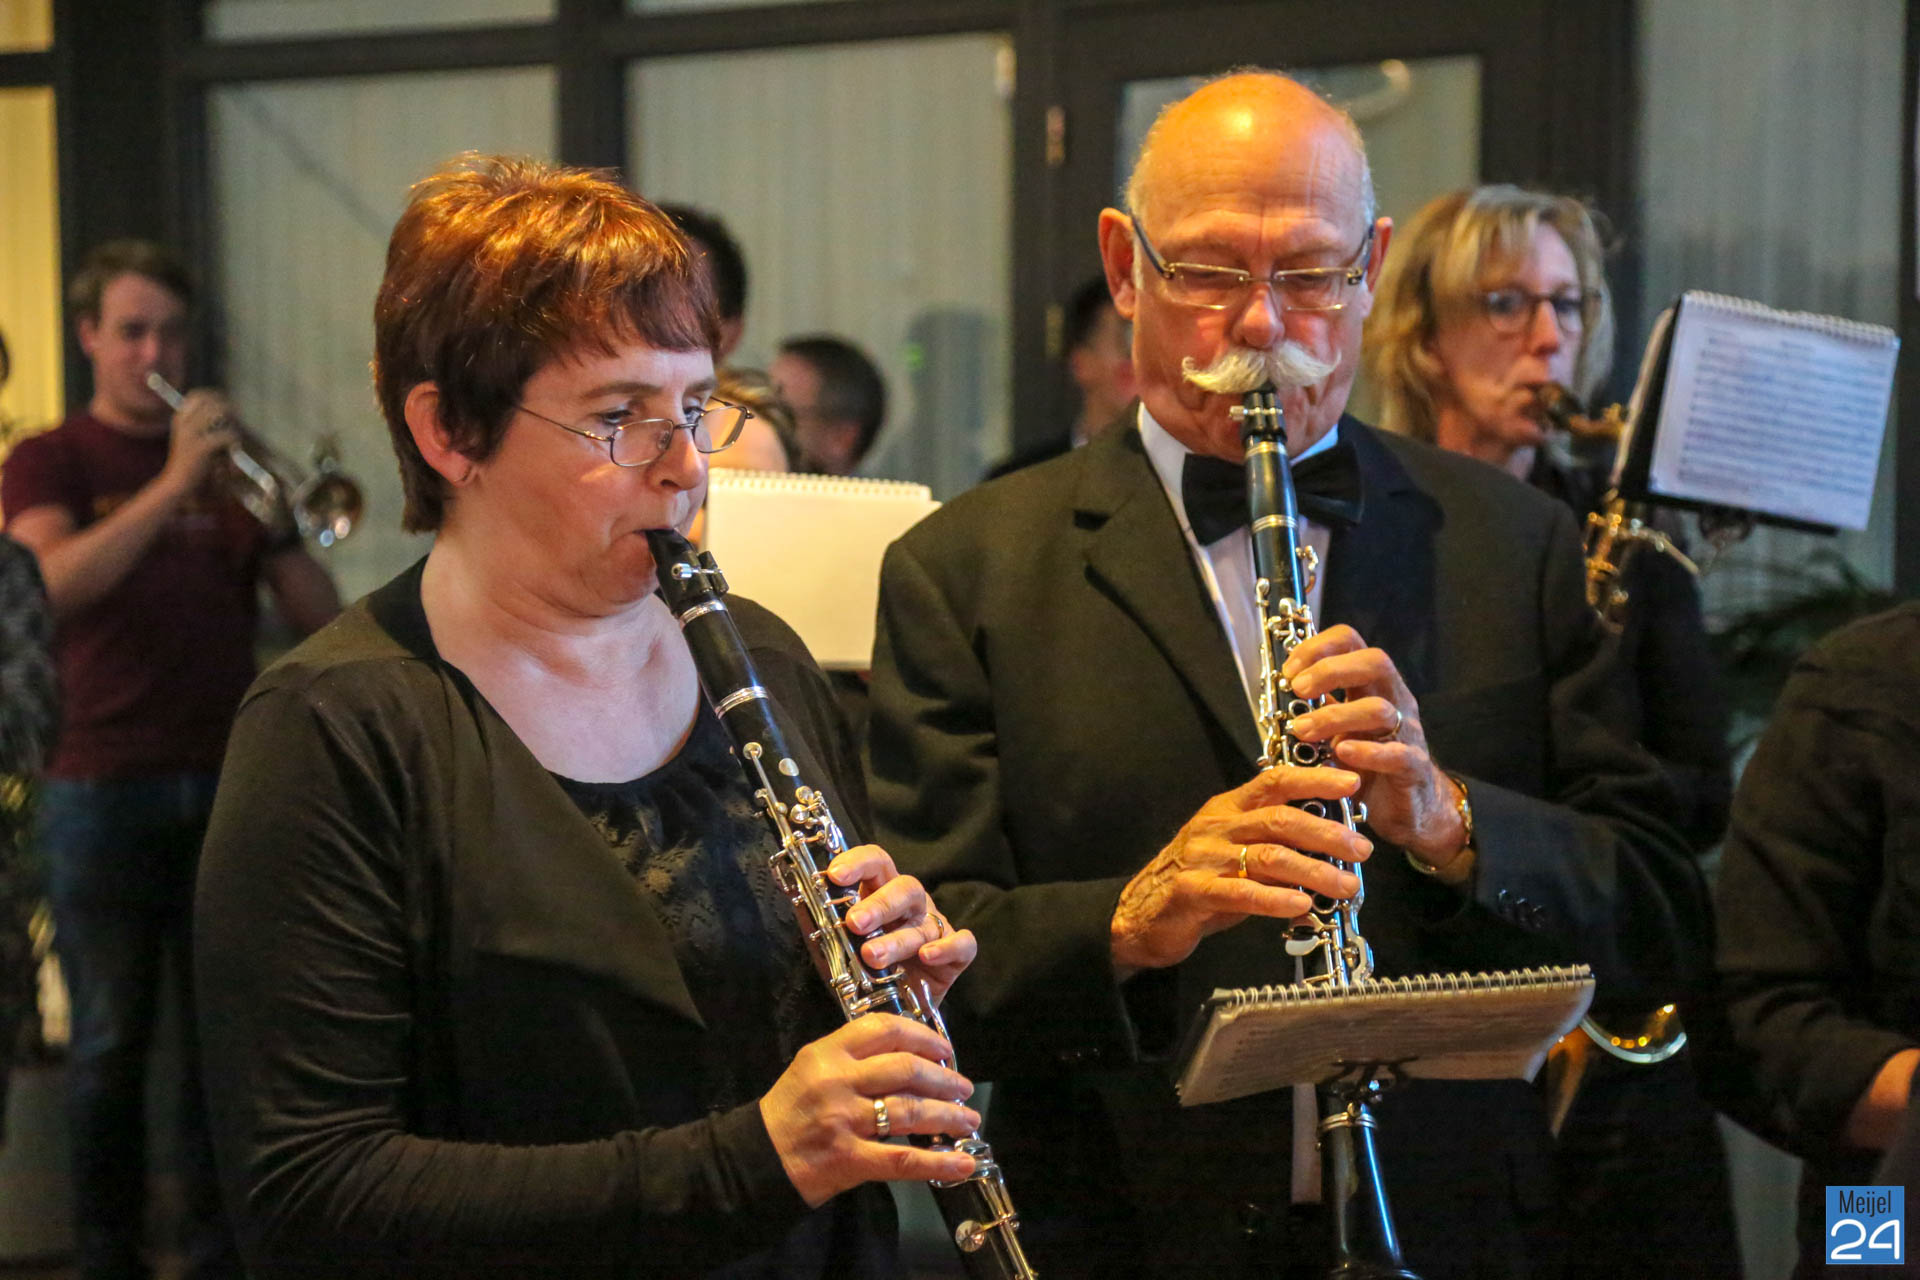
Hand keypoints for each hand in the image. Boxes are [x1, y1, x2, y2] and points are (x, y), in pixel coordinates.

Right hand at [162, 388, 239, 493]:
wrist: (178, 482)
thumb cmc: (189, 461)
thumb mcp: (191, 436)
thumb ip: (204, 422)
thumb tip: (228, 408)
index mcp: (180, 418)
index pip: (199, 395)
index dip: (216, 398)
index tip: (225, 408)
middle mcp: (184, 422)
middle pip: (215, 403)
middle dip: (229, 412)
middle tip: (232, 427)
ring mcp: (191, 434)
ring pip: (222, 416)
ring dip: (233, 427)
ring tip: (231, 443)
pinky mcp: (201, 447)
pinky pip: (227, 436)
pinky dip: (234, 443)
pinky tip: (232, 452)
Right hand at [760, 1014, 981, 1206]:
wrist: (757, 1159)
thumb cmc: (790, 1111)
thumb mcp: (812, 1068)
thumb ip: (854, 1057)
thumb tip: (911, 1057)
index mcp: (828, 1052)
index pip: (884, 1029)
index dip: (923, 1036)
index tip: (945, 1049)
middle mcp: (837, 1081)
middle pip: (906, 1069)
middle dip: (944, 1078)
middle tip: (963, 1087)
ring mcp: (844, 1120)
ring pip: (910, 1111)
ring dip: (948, 1116)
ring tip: (969, 1119)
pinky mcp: (849, 1159)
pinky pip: (903, 1160)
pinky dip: (938, 1163)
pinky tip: (963, 1163)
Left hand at [828, 844, 976, 1008]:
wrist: (891, 1009)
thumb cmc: (862, 970)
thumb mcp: (831, 945)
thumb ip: (815, 919)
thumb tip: (791, 890)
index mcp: (881, 892)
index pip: (876, 862)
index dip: (858, 863)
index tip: (835, 875)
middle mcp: (911, 905)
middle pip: (904, 888)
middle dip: (879, 905)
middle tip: (855, 924)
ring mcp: (935, 927)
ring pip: (923, 924)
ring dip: (897, 940)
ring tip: (873, 957)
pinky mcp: (956, 955)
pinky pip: (962, 944)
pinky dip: (947, 948)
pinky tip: (927, 956)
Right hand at [1109, 766, 1371, 974]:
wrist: (1139, 914)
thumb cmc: (1198, 882)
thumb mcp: (1237, 854)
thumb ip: (1277, 846)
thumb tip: (1332, 848)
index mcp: (1228, 809)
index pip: (1274, 781)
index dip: (1314, 779)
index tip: (1351, 782)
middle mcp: (1216, 827)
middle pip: (1280, 819)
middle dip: (1327, 833)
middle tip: (1362, 849)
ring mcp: (1203, 858)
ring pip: (1268, 856)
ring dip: (1314, 870)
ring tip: (1345, 885)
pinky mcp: (1192, 891)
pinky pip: (1241, 892)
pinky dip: (1275, 898)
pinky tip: (1301, 905)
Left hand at [1280, 624, 1467, 870]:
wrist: (1406, 808)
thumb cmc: (1364, 764)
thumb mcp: (1335, 731)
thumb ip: (1312, 709)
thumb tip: (1273, 692)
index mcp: (1371, 685)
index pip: (1351, 642)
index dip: (1317, 647)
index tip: (1288, 671)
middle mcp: (1394, 700)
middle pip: (1374, 662)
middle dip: (1330, 671)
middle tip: (1297, 690)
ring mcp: (1407, 732)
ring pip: (1379, 708)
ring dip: (1335, 716)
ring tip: (1303, 732)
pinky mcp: (1413, 767)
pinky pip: (1397, 753)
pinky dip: (1367, 752)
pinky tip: (1341, 754)